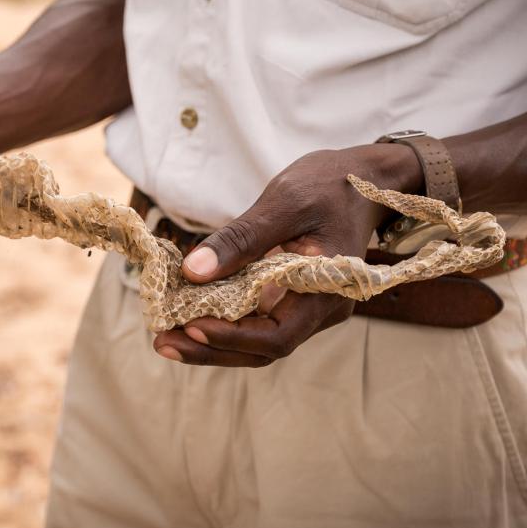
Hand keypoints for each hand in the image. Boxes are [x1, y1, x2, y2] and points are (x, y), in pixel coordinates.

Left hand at [152, 144, 420, 366]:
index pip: (277, 336)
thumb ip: (241, 239)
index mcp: (326, 291)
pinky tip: (188, 313)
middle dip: (210, 349)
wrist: (364, 179)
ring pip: (257, 340)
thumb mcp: (284, 202)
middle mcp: (320, 310)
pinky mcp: (293, 297)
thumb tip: (193, 271)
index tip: (190, 325)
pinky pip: (257, 320)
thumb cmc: (331, 184)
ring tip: (165, 337)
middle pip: (262, 348)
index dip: (231, 338)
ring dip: (212, 342)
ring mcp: (307, 307)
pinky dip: (223, 321)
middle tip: (162, 341)